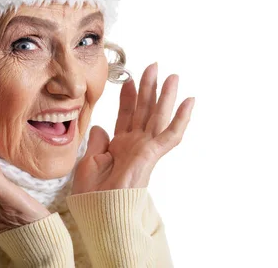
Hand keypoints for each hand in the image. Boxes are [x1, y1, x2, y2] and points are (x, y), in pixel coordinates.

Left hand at [72, 62, 194, 193]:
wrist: (99, 210)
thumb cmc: (92, 194)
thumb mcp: (88, 163)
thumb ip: (96, 143)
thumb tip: (100, 127)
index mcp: (119, 147)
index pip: (126, 116)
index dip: (129, 98)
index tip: (130, 81)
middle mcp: (134, 144)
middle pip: (144, 110)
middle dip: (149, 88)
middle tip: (153, 67)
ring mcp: (145, 148)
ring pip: (158, 116)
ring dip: (165, 95)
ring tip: (172, 75)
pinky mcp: (152, 154)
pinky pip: (170, 135)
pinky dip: (181, 118)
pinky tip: (188, 101)